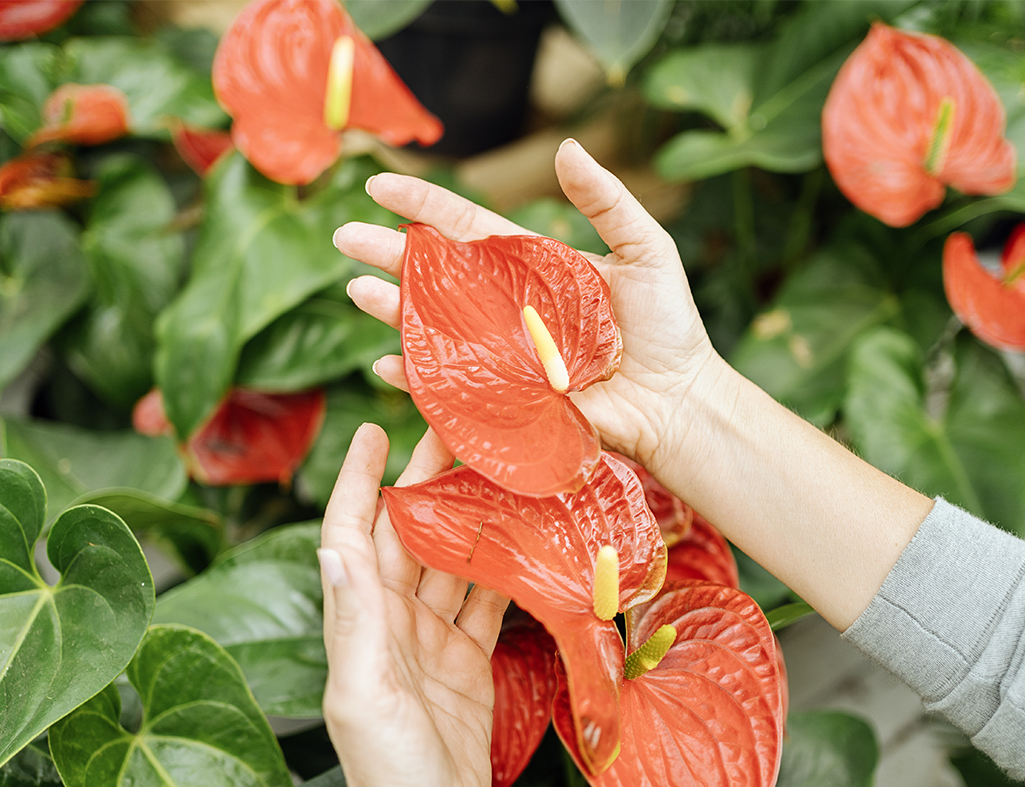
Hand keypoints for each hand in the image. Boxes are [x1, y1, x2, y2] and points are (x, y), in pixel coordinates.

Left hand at [317, 424, 507, 786]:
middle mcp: (390, 619)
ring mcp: (430, 636)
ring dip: (468, 516)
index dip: (358, 480)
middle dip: (424, 481)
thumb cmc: (385, 768)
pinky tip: (523, 536)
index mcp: (358, 620)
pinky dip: (502, 566)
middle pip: (406, 534)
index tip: (372, 432)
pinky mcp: (466, 657)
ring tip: (495, 472)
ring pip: (450, 559)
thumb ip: (354, 620)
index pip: (351, 533)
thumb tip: (334, 548)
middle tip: (451, 433)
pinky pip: (484, 598)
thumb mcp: (363, 694)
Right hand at [332, 138, 726, 474]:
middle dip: (387, 254)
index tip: (378, 184)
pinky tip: (388, 361)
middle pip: (435, 273)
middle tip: (343, 239)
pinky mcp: (504, 397)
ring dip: (392, 310)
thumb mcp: (646, 250)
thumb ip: (606, 200)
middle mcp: (505, 306)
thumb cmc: (667, 328)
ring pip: (433, 326)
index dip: (422, 204)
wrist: (680, 402)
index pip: (465, 226)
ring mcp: (500, 353)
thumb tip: (566, 147)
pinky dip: (417, 376)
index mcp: (530, 265)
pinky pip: (450, 386)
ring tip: (359, 291)